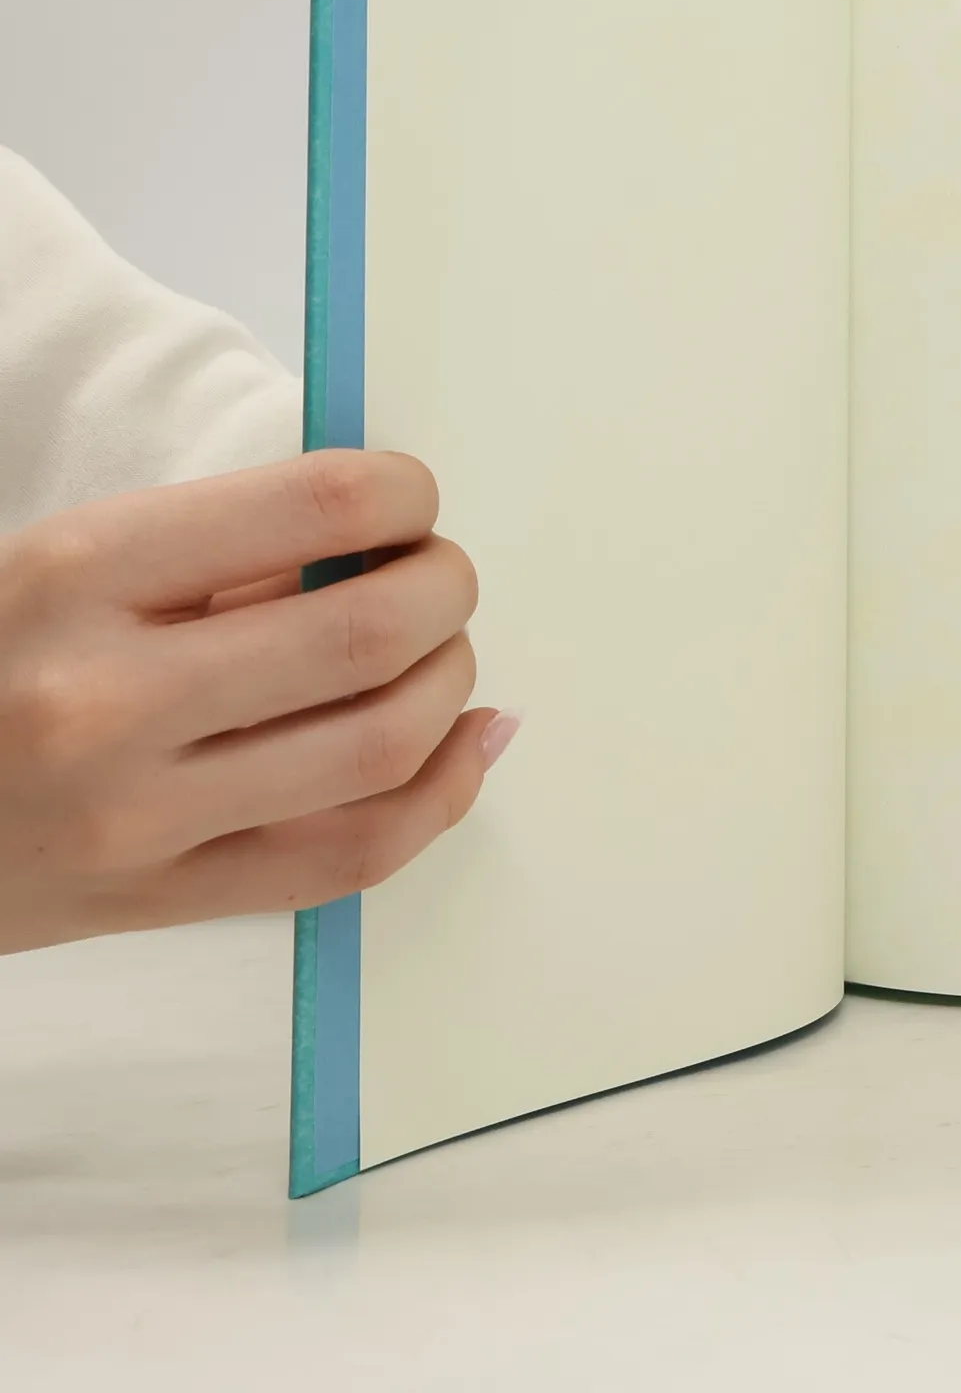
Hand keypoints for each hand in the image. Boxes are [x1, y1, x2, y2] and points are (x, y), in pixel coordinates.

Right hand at [0, 451, 514, 954]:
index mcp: (73, 574)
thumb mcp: (54, 560)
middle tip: (437, 573)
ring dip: (452, 682)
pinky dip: (443, 793)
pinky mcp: (155, 901)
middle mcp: (105, 700)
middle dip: (444, 589)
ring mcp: (134, 819)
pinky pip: (349, 856)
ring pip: (381, 748)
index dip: (404, 493)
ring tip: (442, 649)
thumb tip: (373, 548)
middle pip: (371, 634)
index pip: (317, 505)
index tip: (410, 499)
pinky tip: (474, 737)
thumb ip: (209, 552)